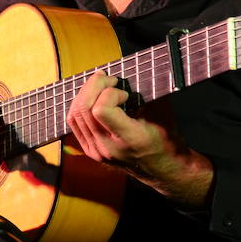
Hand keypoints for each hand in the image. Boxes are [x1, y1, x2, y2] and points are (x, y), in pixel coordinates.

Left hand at [66, 72, 212, 207]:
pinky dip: (80, 105)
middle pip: (84, 109)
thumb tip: (129, 72)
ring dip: (85, 93)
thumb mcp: (162, 112)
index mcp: (129, 139)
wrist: (161, 169)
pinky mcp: (90, 151)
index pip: (101, 110)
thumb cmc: (165, 139)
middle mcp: (109, 148)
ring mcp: (97, 151)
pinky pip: (74, 124)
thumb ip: (144, 92)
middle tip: (109, 79)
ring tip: (100, 85)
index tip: (124, 93)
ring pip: (75, 115)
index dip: (109, 93)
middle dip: (94, 86)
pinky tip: (93, 98)